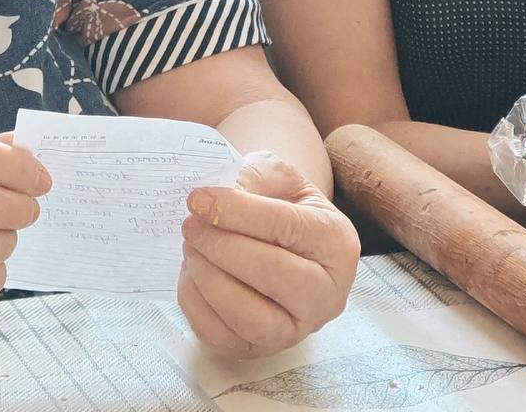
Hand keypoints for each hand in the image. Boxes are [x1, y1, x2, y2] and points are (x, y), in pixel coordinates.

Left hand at [178, 151, 358, 357]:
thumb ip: (251, 179)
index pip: (287, 227)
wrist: (280, 237)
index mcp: (336, 241)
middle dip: (224, 248)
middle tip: (191, 225)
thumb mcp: (276, 176)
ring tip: (190, 247)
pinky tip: (190, 274)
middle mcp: (326, 294)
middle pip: (276, 277)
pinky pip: (224, 339)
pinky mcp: (263, 349)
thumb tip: (213, 201)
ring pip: (252, 319)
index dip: (237, 212)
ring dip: (209, 280)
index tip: (198, 200)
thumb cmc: (279, 201)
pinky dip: (197, 306)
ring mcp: (296, 329)